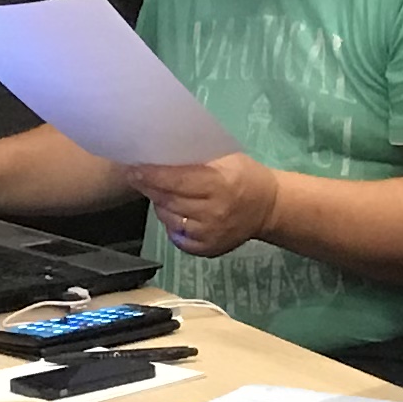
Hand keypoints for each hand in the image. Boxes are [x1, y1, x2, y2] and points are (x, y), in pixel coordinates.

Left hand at [124, 153, 281, 256]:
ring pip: (169, 219)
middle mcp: (214, 212)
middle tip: (136, 176)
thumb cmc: (245, 175)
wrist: (268, 207)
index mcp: (219, 184)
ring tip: (158, 192)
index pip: (176, 180)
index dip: (151, 175)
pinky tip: (173, 211)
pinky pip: (176, 236)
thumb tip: (161, 152)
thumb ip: (197, 158)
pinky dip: (170, 222)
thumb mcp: (226, 158)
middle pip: (169, 200)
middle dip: (149, 187)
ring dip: (159, 204)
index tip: (133, 169)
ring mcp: (210, 234)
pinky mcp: (207, 249)